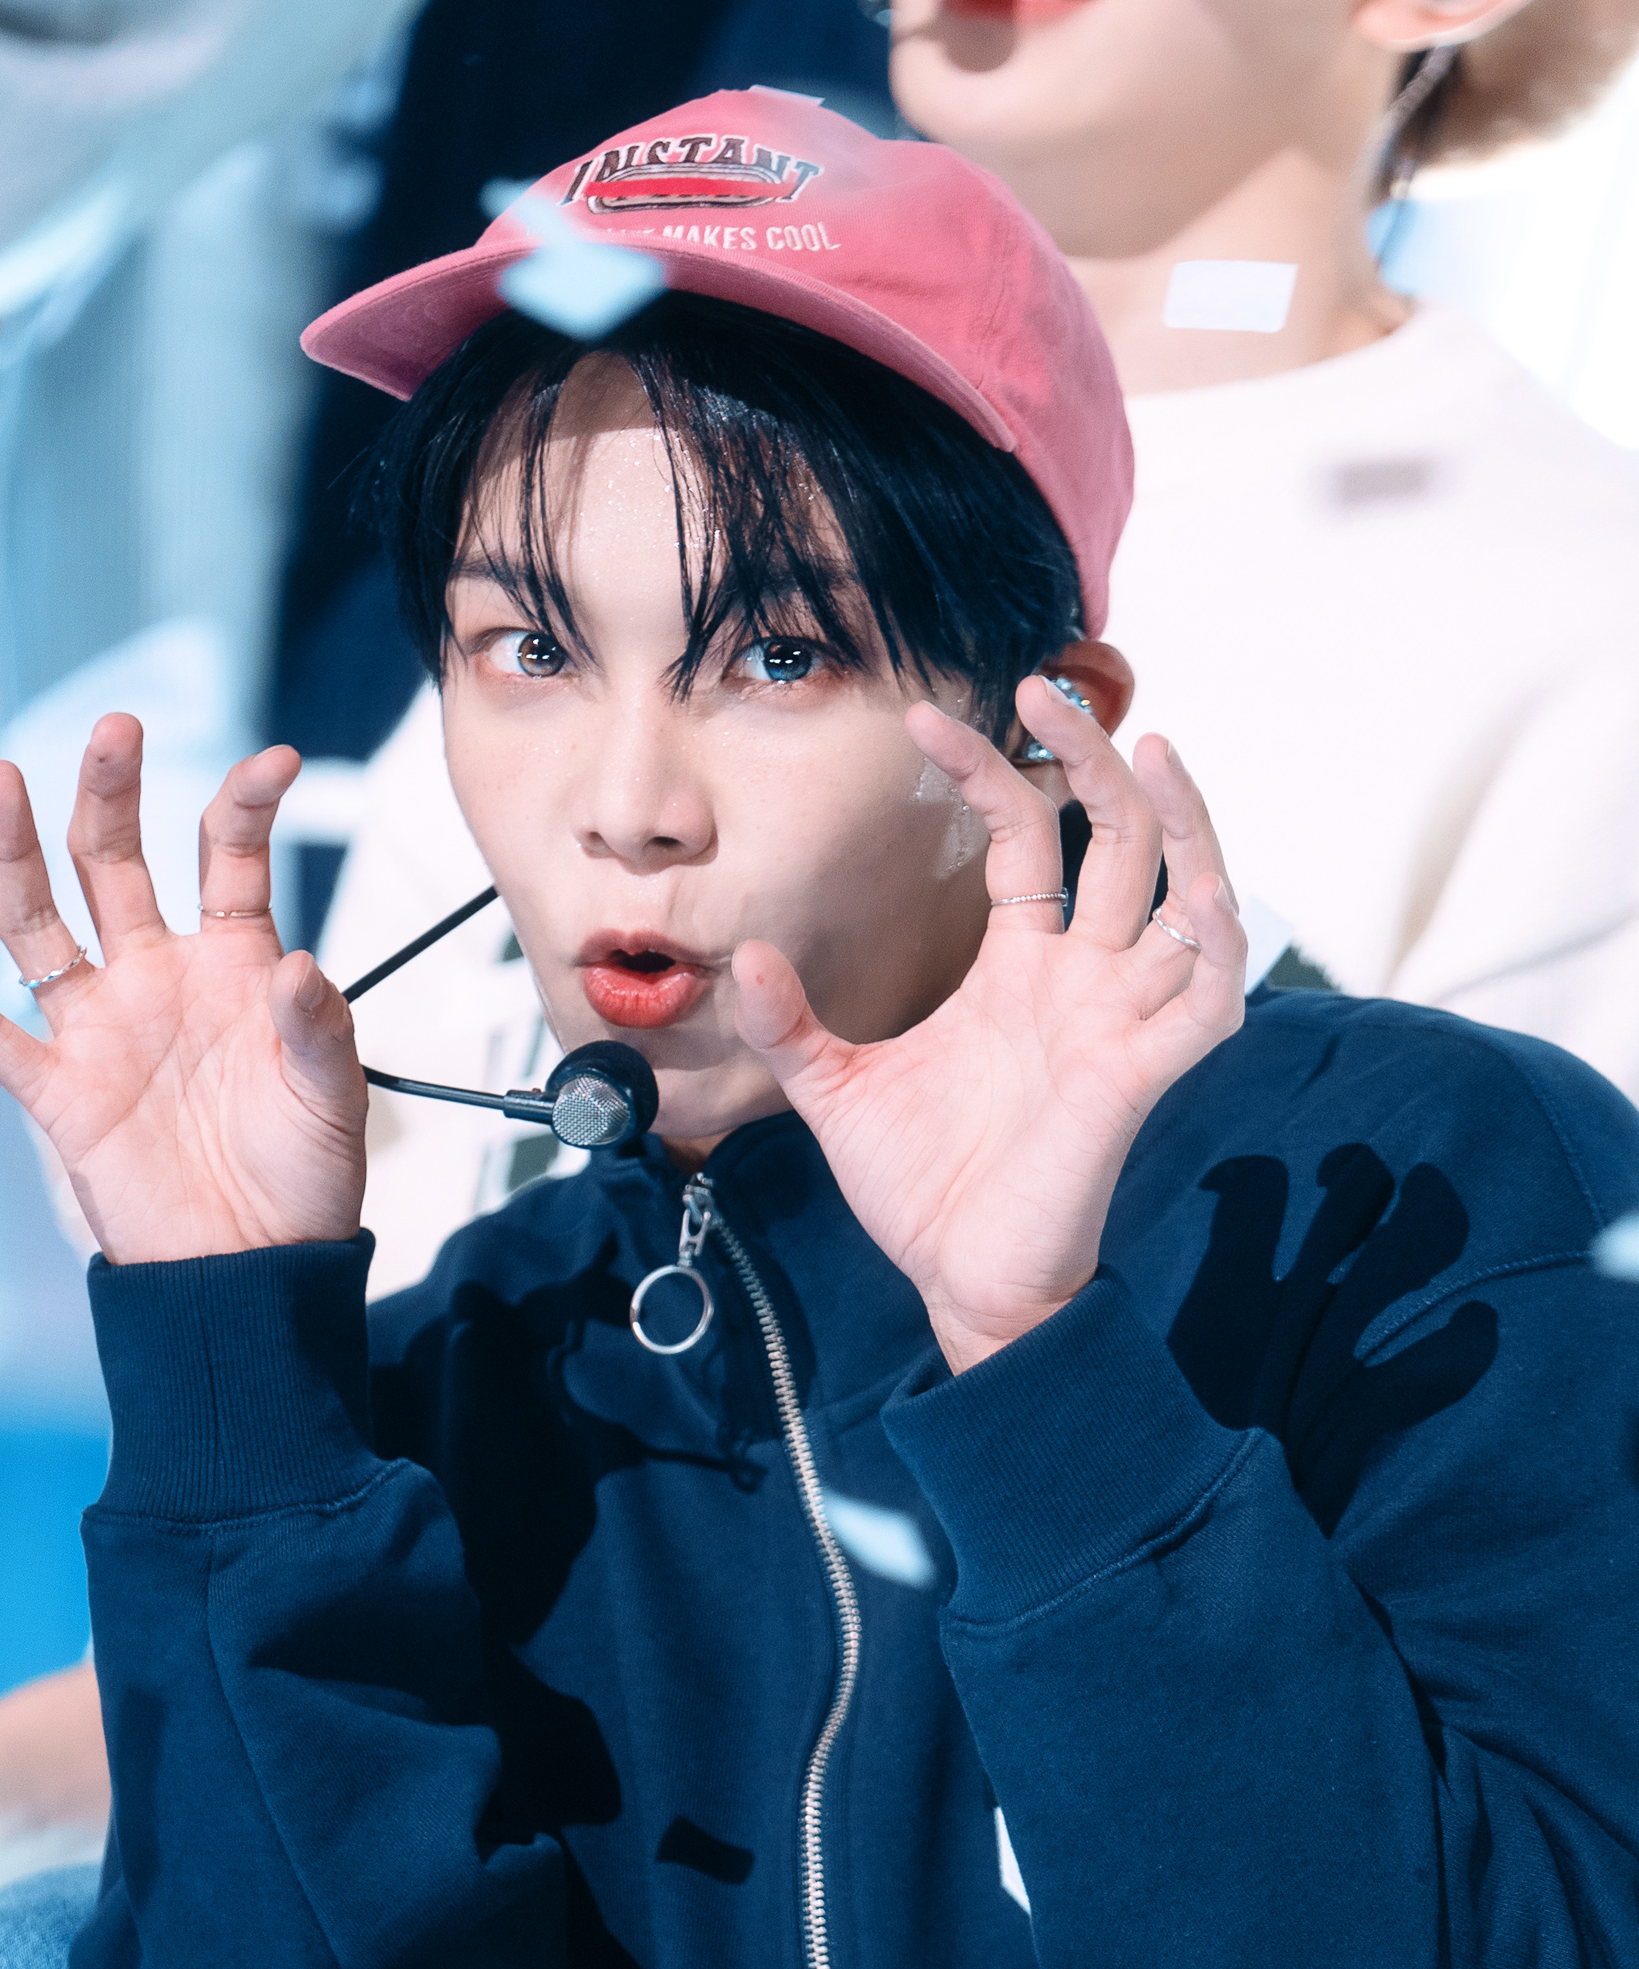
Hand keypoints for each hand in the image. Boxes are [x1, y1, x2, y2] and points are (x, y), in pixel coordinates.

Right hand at [0, 715, 367, 1263]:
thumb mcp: (335, 1097)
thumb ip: (320, 1029)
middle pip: (118, 863)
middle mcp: (158, 977)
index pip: (227, 859)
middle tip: (115, 730)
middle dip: (111, 795)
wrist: (258, 1266)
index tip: (277, 761)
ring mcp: (102, 1027)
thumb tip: (301, 969)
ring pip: (42, 921)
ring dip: (17, 853)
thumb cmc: (304, 1177)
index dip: (246, 805)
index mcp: (235, 965)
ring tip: (1, 780)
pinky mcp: (60, 1090)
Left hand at [731, 675, 1248, 1372]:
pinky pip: (1210, 993)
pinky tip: (1201, 884)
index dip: (990, 770)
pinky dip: (1219, 936)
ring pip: (1187, 892)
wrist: (958, 1282)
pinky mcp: (1144, 1075)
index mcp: (1019, 968)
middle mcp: (1081, 980)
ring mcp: (1120, 1021)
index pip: (1027, 836)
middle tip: (1045, 685)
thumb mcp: (833, 1091)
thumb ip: (795, 1023)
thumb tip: (749, 954)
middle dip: (1094, 757)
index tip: (924, 721)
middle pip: (1119, 838)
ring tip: (1150, 745)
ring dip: (1182, 819)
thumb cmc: (918, 1192)